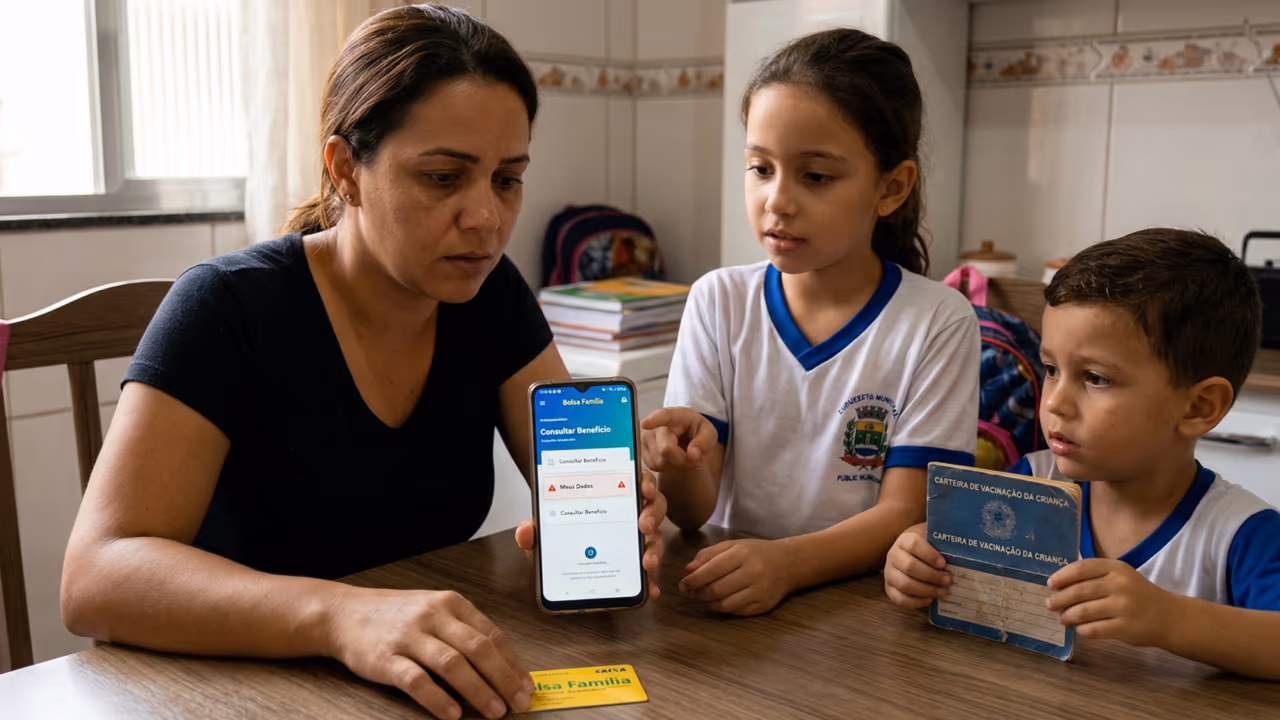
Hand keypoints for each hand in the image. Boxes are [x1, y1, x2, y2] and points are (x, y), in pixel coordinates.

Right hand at [325, 586, 532, 719]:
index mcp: (451, 603)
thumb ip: (464, 631)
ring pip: (452, 664)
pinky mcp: (386, 658)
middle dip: (503, 679)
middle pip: (478, 649)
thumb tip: (502, 666)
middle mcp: (433, 615)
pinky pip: (416, 680)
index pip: (492, 634)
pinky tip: (452, 715)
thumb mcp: (434, 610)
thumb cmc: (395, 615)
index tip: (527, 686)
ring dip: (478, 691)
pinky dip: (437, 699)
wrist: (343, 613)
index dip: (513, 663)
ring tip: (494, 712)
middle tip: (519, 703)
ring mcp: (409, 636)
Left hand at [516, 469, 666, 599]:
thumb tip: (525, 530)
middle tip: (642, 525)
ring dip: (654, 550)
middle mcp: (630, 516)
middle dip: (652, 514)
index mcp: (611, 497)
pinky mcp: (637, 567)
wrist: (565, 576)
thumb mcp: (546, 535)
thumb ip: (535, 531)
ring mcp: (636, 541)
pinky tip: (650, 589)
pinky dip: (651, 582)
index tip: (643, 487)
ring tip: (646, 562)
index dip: (644, 481)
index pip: (633, 480)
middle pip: (654, 507)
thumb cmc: (562, 542)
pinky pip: (650, 573)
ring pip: (656, 539)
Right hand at [640, 406, 718, 472]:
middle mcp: (658, 424)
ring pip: (659, 460)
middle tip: (692, 460)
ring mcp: (647, 437)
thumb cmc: (697, 433)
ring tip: (681, 455)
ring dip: (674, 464)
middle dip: (681, 460)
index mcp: (678, 415)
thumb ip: (704, 443)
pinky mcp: (642, 449)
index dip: (654, 420)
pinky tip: (671, 459)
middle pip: (665, 449)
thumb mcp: (709, 434)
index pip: (665, 416)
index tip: (645, 424)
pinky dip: (665, 467)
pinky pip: (652, 466)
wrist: (687, 440)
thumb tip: (692, 455)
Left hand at [679, 538, 792, 615]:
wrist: (788, 564)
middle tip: (691, 592)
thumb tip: (688, 570)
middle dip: (699, 592)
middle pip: (717, 589)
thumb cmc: (755, 552)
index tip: (683, 584)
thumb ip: (709, 555)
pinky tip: (720, 601)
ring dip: (709, 603)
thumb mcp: (733, 545)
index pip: (712, 569)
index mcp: (743, 554)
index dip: (694, 579)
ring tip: (704, 597)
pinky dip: (723, 608)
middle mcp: (753, 573)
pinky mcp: (764, 606)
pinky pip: (737, 612)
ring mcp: (760, 591)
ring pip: (725, 604)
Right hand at [883, 523, 950, 609]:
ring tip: (943, 592)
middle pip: (910, 567)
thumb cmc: (927, 546)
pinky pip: (900, 599)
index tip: (944, 564)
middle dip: (932, 576)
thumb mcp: (933, 538)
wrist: (909, 552)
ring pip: (904, 584)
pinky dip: (916, 602)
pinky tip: (930, 600)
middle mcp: (893, 555)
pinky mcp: (889, 588)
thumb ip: (944, 542)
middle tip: (948, 581)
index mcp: (904, 540)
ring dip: (926, 590)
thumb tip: (966, 548)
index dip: (929, 555)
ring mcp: (889, 573)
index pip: (913, 545)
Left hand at [1047, 558, 1176, 646]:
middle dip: (1059, 599)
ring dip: (1067, 616)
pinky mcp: (1126, 628)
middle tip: (1050, 605)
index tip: (1050, 584)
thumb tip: (1059, 586)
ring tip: (1062, 619)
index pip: (1081, 568)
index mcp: (1116, 568)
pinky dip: (1082, 630)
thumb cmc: (1138, 595)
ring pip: (1083, 612)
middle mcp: (1120, 585)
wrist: (1170, 617)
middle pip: (1079, 591)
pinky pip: (1094, 629)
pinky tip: (1080, 629)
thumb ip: (1095, 576)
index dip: (1062, 576)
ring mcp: (1124, 607)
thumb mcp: (1121, 577)